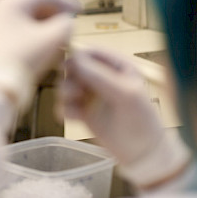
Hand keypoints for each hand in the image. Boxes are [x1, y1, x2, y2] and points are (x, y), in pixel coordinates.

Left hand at [0, 0, 80, 109]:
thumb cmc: (21, 60)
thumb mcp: (52, 39)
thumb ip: (66, 25)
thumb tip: (67, 22)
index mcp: (11, 3)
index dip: (65, 1)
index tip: (80, 9)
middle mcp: (0, 9)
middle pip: (33, 3)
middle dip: (55, 10)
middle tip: (70, 18)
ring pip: (26, 15)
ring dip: (46, 21)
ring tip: (61, 31)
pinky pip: (19, 26)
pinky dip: (35, 30)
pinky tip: (46, 40)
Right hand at [61, 48, 189, 187]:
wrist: (142, 154)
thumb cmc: (140, 119)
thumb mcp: (124, 93)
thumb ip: (99, 75)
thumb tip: (74, 58)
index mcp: (117, 66)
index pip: (91, 52)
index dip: (78, 57)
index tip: (69, 68)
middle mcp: (101, 77)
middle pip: (73, 67)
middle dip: (69, 78)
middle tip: (75, 92)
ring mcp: (91, 94)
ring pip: (65, 84)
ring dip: (65, 93)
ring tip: (74, 105)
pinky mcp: (82, 110)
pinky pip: (64, 104)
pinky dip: (64, 109)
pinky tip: (72, 118)